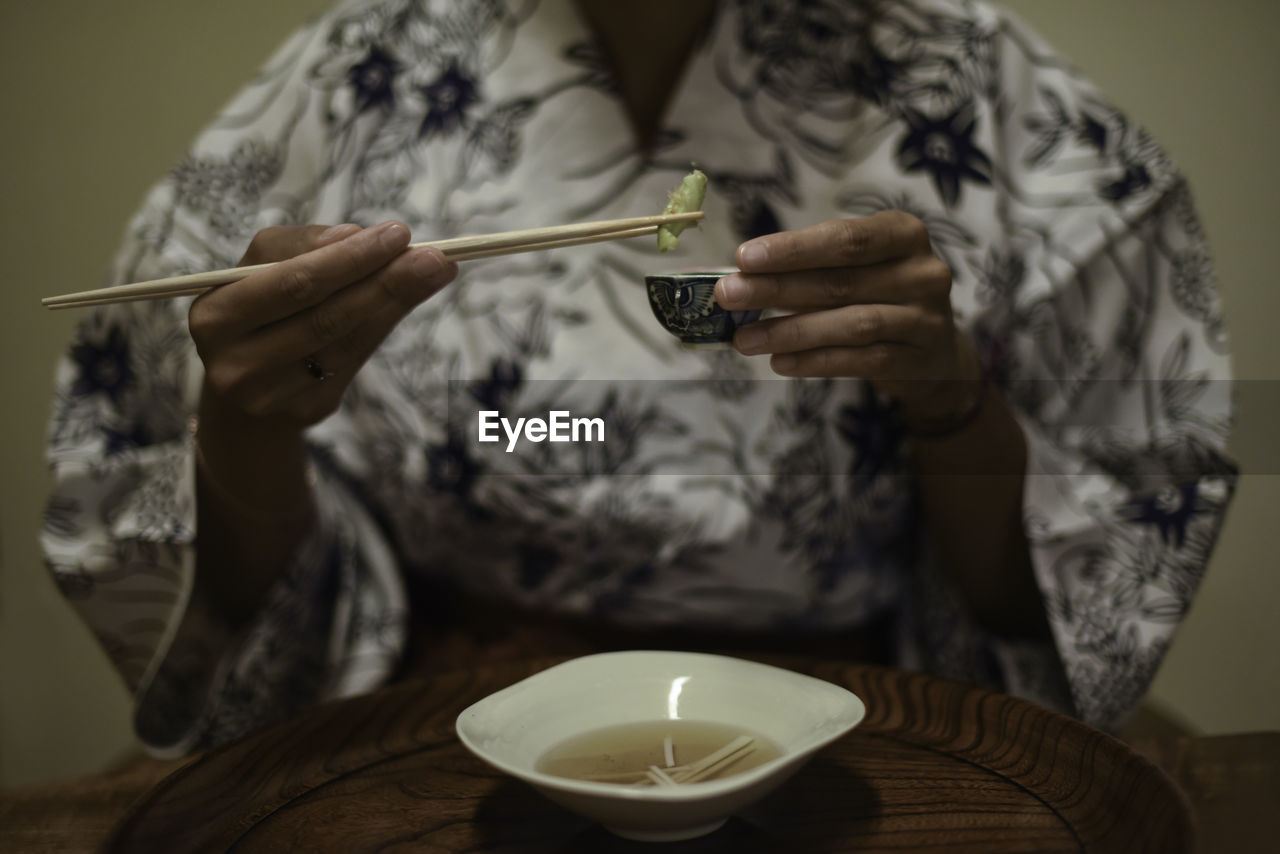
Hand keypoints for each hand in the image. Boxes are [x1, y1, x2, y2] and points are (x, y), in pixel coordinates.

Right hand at [190, 221, 455, 428]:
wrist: (240, 383)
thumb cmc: (257, 307)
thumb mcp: (261, 267)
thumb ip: (303, 245)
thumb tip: (354, 235)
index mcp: (216, 317)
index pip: (292, 282)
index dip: (349, 258)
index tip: (397, 233)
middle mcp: (238, 364)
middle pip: (326, 317)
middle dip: (386, 281)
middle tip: (435, 255)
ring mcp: (272, 395)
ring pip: (347, 342)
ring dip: (397, 302)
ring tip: (436, 271)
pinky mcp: (306, 411)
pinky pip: (355, 362)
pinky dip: (384, 325)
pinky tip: (408, 300)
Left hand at [715, 210, 980, 424]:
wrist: (935, 352)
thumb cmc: (879, 294)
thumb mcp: (856, 268)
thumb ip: (810, 267)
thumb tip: (740, 277)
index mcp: (903, 234)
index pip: (845, 239)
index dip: (793, 249)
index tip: (743, 257)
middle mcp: (922, 273)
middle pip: (841, 281)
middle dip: (777, 289)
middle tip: (728, 295)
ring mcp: (924, 319)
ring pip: (850, 324)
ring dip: (790, 331)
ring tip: (744, 339)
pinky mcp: (917, 360)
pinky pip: (858, 361)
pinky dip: (814, 361)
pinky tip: (780, 362)